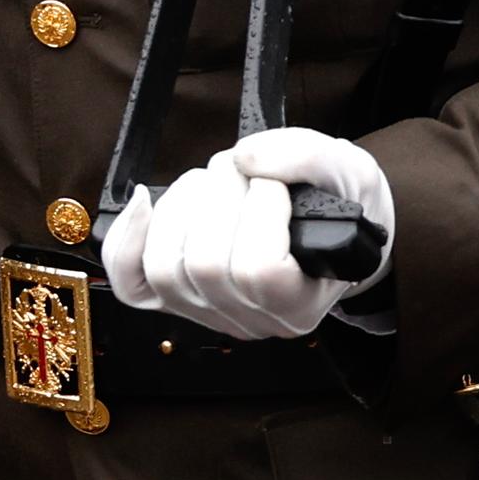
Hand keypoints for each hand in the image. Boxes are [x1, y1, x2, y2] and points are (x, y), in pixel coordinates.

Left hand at [102, 127, 392, 341]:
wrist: (329, 226)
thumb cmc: (341, 205)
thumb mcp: (350, 172)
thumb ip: (307, 157)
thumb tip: (247, 158)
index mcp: (301, 305)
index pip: (259, 271)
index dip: (260, 211)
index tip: (274, 182)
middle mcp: (252, 321)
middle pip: (205, 266)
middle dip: (217, 197)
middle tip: (240, 168)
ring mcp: (207, 313)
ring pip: (165, 268)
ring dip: (181, 206)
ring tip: (211, 181)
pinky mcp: (174, 296)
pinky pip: (131, 283)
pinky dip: (128, 240)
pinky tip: (144, 202)